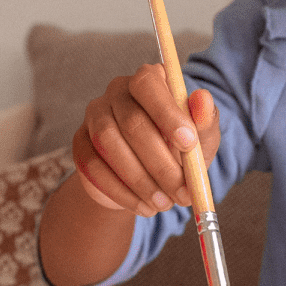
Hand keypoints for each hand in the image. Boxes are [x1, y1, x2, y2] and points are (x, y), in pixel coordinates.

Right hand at [72, 64, 219, 216]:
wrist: (151, 176)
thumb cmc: (180, 149)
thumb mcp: (201, 138)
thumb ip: (204, 121)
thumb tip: (203, 99)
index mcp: (148, 80)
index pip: (148, 84)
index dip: (167, 113)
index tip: (188, 144)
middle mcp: (117, 91)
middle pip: (131, 121)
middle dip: (161, 162)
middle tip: (182, 192)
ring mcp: (94, 116)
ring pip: (109, 144)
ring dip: (140, 180)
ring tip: (164, 203)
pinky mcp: (81, 144)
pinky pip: (94, 166)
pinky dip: (121, 191)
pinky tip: (143, 205)